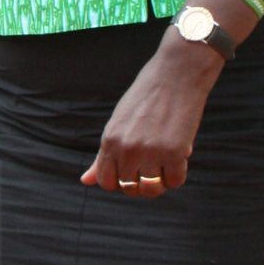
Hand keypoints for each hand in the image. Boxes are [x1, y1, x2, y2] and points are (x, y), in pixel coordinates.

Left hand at [81, 40, 220, 198]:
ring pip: (152, 190)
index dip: (120, 182)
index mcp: (110, 141)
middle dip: (141, 183)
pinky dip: (178, 173)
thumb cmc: (145, 98)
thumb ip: (103, 156)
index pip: (106, 182)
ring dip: (159, 182)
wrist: (176, 74)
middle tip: (152, 165)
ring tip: (163, 165)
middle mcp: (127, 149)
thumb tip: (85, 181)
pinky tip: (178, 156)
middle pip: (129, 189)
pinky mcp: (175, 152)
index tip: (132, 171)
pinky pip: (175, 181)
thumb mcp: (117, 124)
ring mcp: (151, 151)